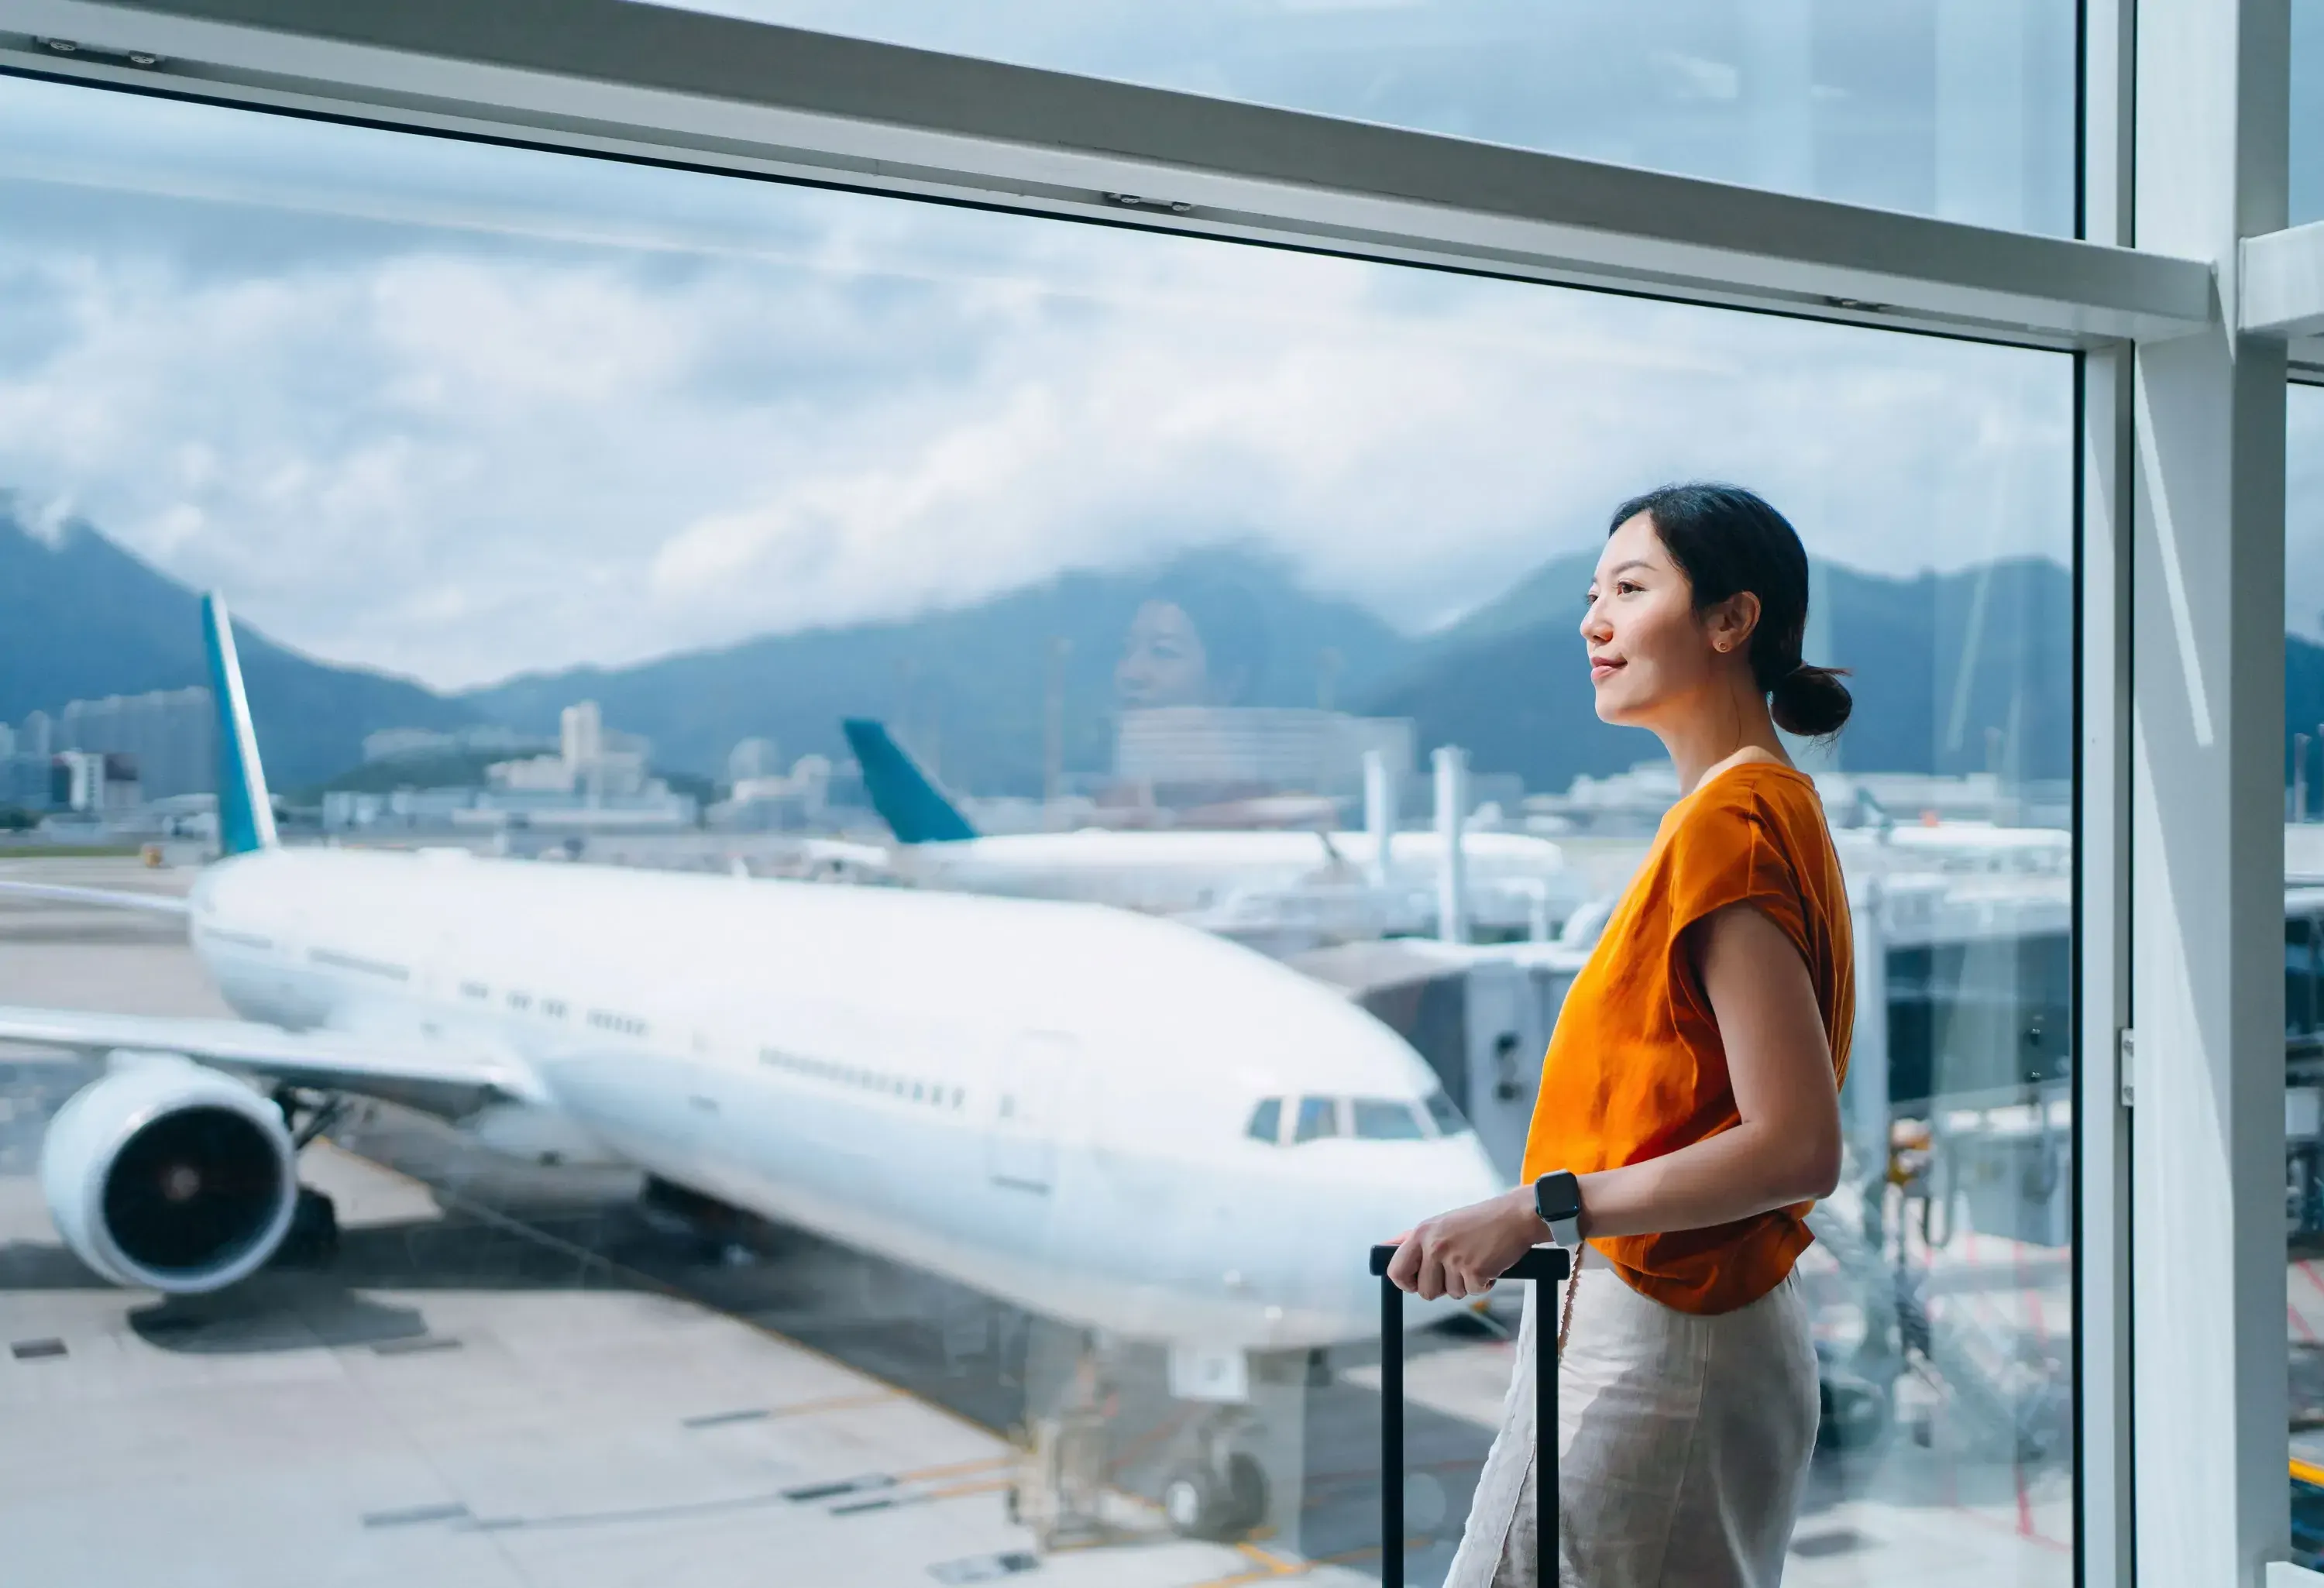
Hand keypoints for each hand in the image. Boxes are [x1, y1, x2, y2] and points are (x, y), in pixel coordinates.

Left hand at [1385, 1188, 1545, 1300]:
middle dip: (1443, 1287)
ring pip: (1451, 1294)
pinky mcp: (1474, 1270)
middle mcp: (1434, 1245)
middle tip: (1458, 1270)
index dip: (1407, 1283)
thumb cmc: (1480, 1221)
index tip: (1418, 1283)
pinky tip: (1489, 1264)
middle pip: (1425, 1291)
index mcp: (1422, 1233)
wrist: (1515, 1215)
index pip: (1396, 1270)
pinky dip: (1484, 1284)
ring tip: (1476, 1260)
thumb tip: (1386, 1247)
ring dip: (1466, 1284)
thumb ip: (1416, 1239)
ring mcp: (1453, 1258)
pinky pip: (1473, 1292)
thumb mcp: (1442, 1224)